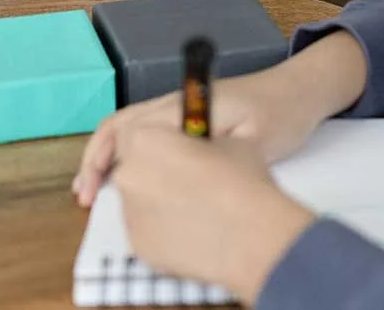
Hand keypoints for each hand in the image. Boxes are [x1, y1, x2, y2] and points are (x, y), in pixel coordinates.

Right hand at [72, 32, 368, 207]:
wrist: (301, 93)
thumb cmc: (281, 114)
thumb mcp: (254, 140)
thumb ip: (215, 152)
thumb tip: (171, 168)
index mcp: (184, 104)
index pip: (128, 127)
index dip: (104, 157)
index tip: (95, 189)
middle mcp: (174, 102)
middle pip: (119, 126)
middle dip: (96, 160)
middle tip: (84, 197)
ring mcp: (179, 109)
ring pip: (128, 129)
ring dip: (106, 157)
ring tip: (93, 191)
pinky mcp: (188, 119)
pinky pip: (146, 134)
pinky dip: (126, 154)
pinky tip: (125, 177)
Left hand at [110, 124, 314, 304]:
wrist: (255, 239)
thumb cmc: (243, 182)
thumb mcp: (226, 140)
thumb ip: (197, 140)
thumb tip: (195, 148)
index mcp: (145, 140)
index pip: (134, 134)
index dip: (156, 142)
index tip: (172, 150)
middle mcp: (128, 175)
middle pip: (133, 168)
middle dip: (154, 171)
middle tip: (186, 179)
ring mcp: (131, 215)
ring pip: (138, 201)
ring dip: (157, 200)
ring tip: (193, 207)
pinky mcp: (140, 248)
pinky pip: (147, 231)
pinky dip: (162, 228)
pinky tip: (192, 229)